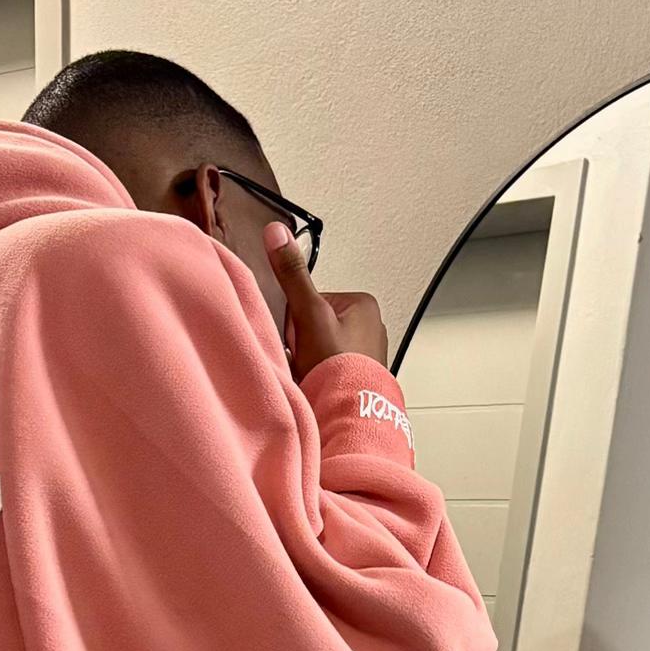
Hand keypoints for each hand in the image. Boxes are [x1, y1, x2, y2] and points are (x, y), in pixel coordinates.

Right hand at [266, 224, 390, 377]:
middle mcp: (371, 326)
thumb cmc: (338, 367)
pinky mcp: (360, 377)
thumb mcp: (309, 314)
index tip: (298, 335)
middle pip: (316, 324)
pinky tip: (318, 386)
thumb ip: (292, 275)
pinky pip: (329, 369)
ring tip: (313, 375)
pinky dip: (319, 377)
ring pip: (321, 348)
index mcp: (364, 304)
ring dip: (309, 362)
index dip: (296, 319)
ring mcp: (368, 353)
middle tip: (305, 359)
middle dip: (303, 342)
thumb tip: (277, 234)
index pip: (312, 299)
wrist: (350, 416)